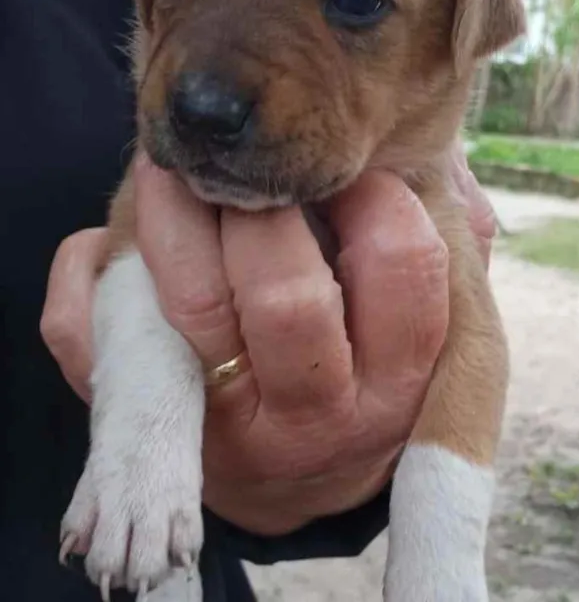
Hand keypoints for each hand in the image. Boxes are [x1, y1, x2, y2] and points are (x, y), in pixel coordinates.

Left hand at [41, 147, 494, 534]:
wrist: (305, 474)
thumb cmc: (369, 362)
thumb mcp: (424, 310)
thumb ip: (437, 233)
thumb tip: (420, 156)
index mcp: (401, 377)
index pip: (402, 264)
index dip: (372, 193)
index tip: (347, 171)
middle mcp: (320, 416)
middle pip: (284, 293)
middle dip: (264, 205)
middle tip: (257, 172)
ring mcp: (229, 430)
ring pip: (189, 301)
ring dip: (172, 210)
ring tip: (180, 171)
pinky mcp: (154, 426)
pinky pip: (91, 337)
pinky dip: (89, 266)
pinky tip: (117, 239)